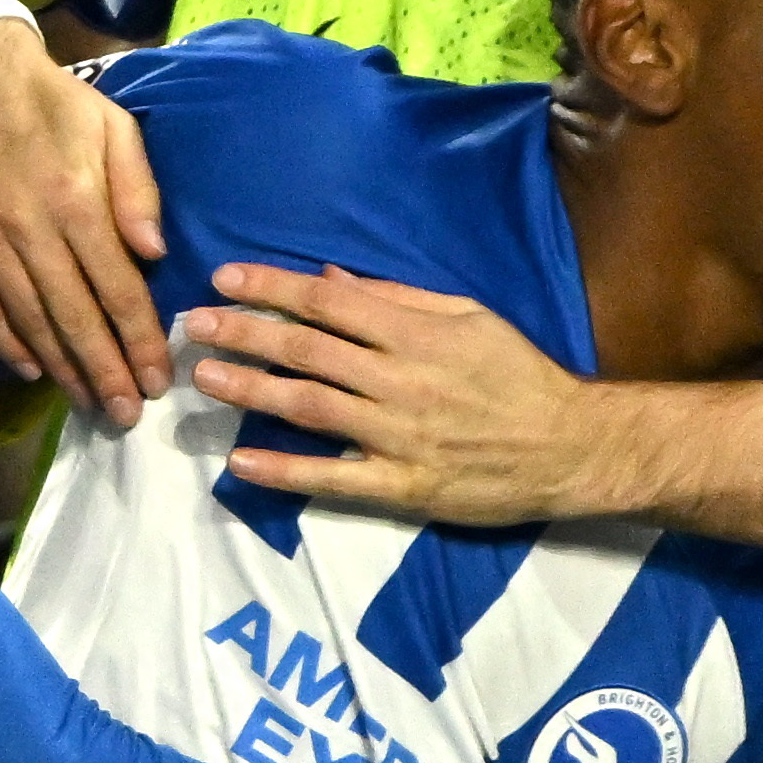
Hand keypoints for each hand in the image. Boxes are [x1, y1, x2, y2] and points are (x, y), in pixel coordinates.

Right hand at [0, 13, 169, 420]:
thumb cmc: (52, 97)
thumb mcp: (112, 123)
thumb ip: (138, 187)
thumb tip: (153, 254)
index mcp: (76, 197)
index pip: (117, 287)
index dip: (140, 340)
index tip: (158, 380)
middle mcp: (27, 225)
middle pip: (73, 316)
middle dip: (105, 372)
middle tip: (126, 415)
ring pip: (27, 319)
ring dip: (62, 369)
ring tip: (88, 402)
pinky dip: (7, 343)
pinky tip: (32, 370)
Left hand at [182, 264, 628, 523]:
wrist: (570, 446)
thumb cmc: (520, 376)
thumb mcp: (469, 318)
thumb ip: (398, 298)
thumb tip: (333, 276)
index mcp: (416, 333)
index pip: (329, 302)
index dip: (273, 289)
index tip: (225, 279)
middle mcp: (401, 380)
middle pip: (308, 350)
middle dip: (245, 334)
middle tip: (192, 326)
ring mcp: (399, 436)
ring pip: (311, 407)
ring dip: (251, 391)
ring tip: (205, 379)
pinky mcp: (403, 487)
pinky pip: (334, 478)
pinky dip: (286, 471)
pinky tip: (241, 462)